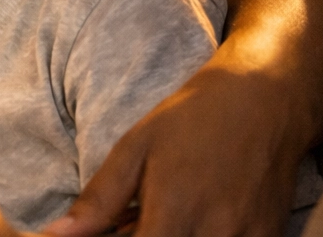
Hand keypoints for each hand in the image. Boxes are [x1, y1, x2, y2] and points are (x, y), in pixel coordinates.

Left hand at [43, 61, 297, 236]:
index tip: (119, 232)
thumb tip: (56, 234)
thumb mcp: (137, 147)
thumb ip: (99, 200)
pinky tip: (192, 224)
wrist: (266, 99)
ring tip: (166, 220)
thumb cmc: (194, 118)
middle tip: (138, 223)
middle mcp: (216, 232)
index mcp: (175, 210)